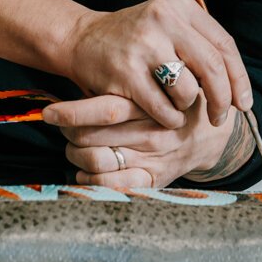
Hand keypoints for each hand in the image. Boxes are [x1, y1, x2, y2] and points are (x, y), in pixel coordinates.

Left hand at [45, 94, 252, 188]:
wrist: (213, 132)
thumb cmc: (173, 101)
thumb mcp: (159, 82)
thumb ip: (128, 81)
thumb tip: (79, 75)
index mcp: (151, 103)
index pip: (105, 109)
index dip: (71, 112)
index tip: (48, 112)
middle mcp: (152, 132)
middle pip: (92, 137)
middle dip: (68, 132)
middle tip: (62, 125)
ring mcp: (153, 158)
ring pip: (96, 161)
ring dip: (75, 155)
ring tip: (74, 147)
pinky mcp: (155, 179)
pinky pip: (111, 185)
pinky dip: (89, 179)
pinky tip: (85, 171)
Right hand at [63, 0, 251, 130]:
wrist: (80, 40)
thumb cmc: (133, 39)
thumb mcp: (167, 24)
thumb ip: (200, 43)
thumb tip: (238, 86)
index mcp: (179, 5)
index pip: (224, 44)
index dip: (239, 78)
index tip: (244, 103)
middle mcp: (163, 18)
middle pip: (212, 68)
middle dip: (222, 100)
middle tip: (221, 118)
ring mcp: (143, 45)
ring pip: (188, 90)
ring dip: (188, 107)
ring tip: (178, 106)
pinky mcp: (126, 72)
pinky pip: (164, 108)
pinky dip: (170, 119)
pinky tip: (164, 116)